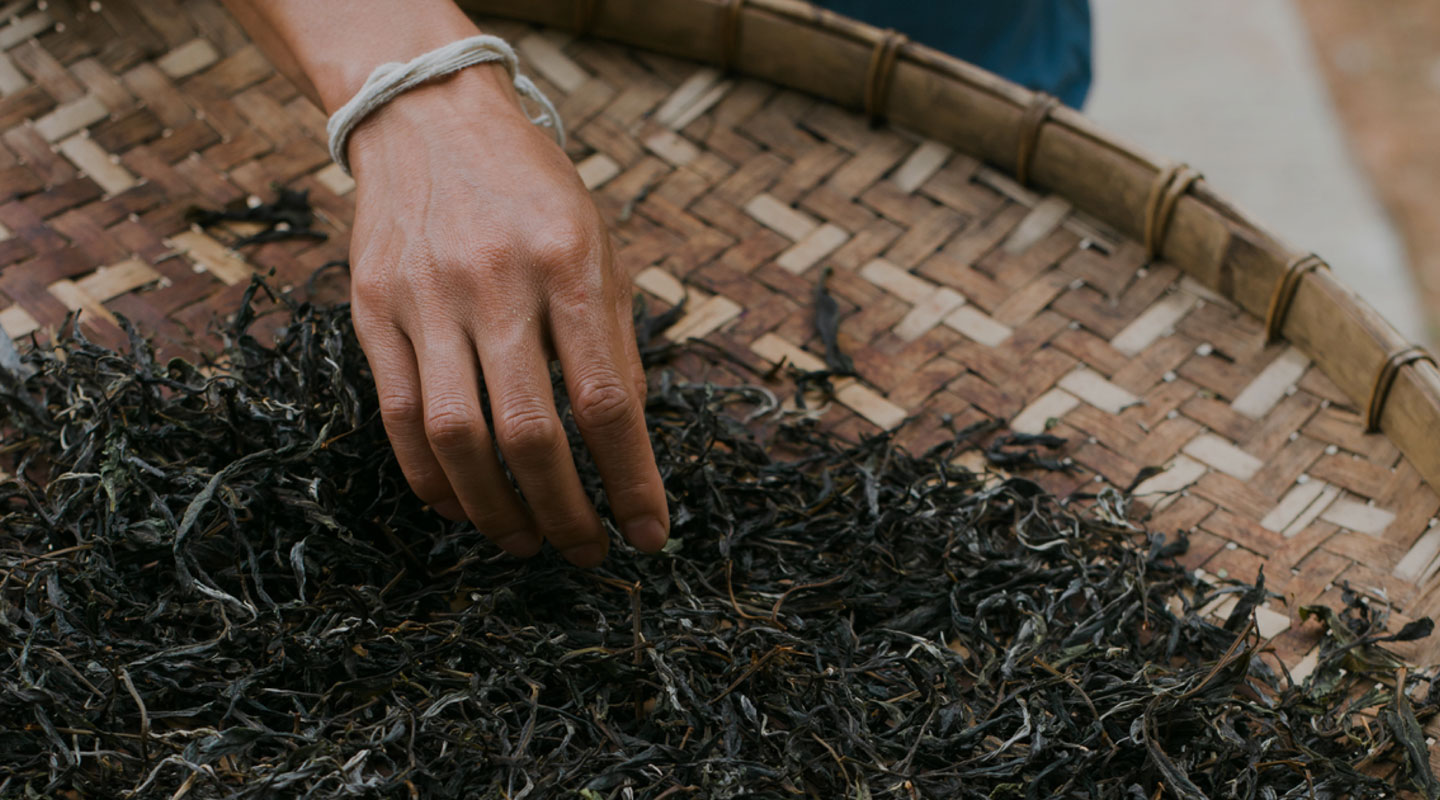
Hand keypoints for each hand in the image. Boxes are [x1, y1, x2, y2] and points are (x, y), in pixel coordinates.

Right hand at [344, 64, 668, 565]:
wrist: (430, 118)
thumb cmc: (534, 193)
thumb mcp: (599, 249)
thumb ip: (615, 343)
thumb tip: (626, 449)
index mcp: (571, 265)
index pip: (608, 402)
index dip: (631, 482)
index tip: (648, 534)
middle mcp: (497, 283)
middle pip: (531, 434)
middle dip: (566, 513)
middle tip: (586, 552)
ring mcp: (427, 298)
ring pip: (458, 439)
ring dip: (496, 511)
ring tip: (526, 541)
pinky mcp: (373, 310)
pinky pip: (400, 417)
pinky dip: (432, 479)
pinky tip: (462, 505)